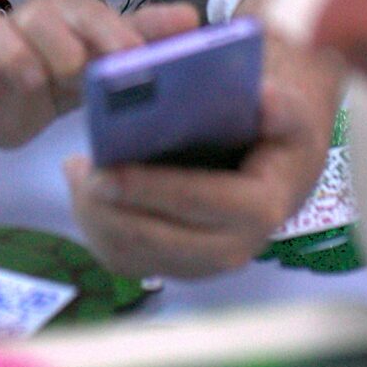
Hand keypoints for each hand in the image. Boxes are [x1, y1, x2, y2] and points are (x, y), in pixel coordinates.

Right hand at [0, 0, 199, 148]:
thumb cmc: (62, 75)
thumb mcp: (102, 61)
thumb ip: (142, 39)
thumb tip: (193, 18)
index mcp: (69, 15)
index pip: (94, 13)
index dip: (113, 33)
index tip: (132, 58)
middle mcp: (27, 20)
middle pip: (42, 15)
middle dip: (64, 44)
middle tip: (80, 76)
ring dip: (12, 54)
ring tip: (33, 82)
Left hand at [64, 31, 339, 278]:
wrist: (278, 170)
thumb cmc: (278, 134)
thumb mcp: (291, 114)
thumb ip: (283, 106)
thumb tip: (265, 99)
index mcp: (259, 209)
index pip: (198, 202)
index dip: (151, 187)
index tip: (110, 168)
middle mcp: (232, 249)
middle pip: (156, 238)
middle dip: (111, 207)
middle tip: (79, 169)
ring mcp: (201, 264)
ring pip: (133, 254)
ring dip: (96, 217)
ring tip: (74, 172)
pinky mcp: (174, 267)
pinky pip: (124, 259)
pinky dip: (95, 228)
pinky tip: (81, 190)